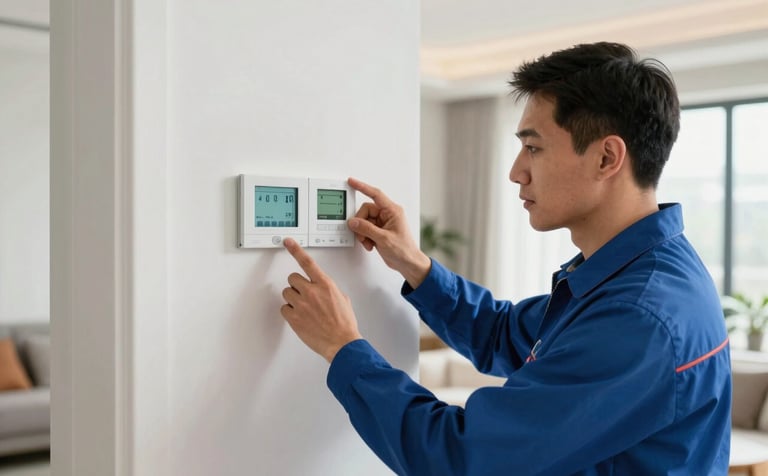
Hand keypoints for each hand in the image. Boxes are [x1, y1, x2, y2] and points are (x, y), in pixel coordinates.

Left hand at [280, 238, 362, 362]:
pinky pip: (284, 308)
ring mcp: (301, 304)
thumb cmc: (344, 324)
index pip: (307, 262)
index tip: (288, 242)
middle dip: (297, 285)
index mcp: (325, 285)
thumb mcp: (342, 299)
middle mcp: (312, 292)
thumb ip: (329, 289)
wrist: (341, 342)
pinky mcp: (294, 318)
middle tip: (305, 295)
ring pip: (287, 293)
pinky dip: (290, 312)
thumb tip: (321, 288)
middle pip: (292, 279)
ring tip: (305, 309)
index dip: (296, 250)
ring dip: (293, 299)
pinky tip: (301, 317)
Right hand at [347, 177, 430, 288]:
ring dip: (363, 233)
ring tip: (369, 242)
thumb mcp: (384, 239)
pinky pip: (365, 229)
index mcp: (393, 211)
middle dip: (361, 224)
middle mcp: (388, 215)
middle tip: (363, 235)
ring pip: (364, 221)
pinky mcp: (379, 231)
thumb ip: (366, 229)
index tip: (352, 182)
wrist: (408, 263)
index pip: (376, 194)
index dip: (363, 187)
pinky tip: (370, 244)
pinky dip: (365, 237)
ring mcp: (383, 223)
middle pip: (366, 211)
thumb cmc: (404, 250)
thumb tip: (354, 222)